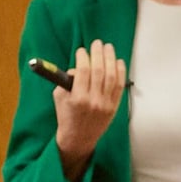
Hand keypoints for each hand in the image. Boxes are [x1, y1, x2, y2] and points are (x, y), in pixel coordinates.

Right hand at [53, 40, 126, 176]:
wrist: (78, 138)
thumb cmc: (66, 115)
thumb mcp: (59, 97)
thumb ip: (66, 80)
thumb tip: (77, 66)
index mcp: (78, 98)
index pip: (84, 71)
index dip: (83, 57)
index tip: (82, 50)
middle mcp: (94, 101)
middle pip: (99, 71)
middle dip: (98, 54)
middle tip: (97, 43)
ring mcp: (106, 104)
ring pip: (112, 77)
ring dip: (110, 59)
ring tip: (108, 48)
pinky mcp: (114, 107)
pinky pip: (120, 86)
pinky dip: (121, 72)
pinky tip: (119, 61)